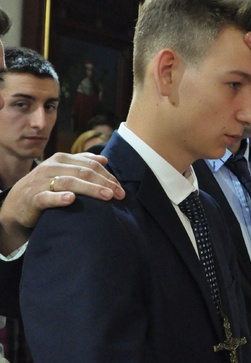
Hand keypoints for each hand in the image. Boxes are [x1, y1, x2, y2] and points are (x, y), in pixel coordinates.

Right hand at [0, 152, 124, 254]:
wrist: (17, 204)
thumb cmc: (45, 186)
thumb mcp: (62, 171)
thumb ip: (82, 163)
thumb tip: (104, 158)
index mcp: (61, 159)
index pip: (90, 165)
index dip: (108, 176)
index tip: (121, 189)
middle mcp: (51, 167)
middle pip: (83, 172)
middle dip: (105, 183)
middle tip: (120, 195)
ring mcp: (41, 182)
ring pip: (69, 182)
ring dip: (90, 189)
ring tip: (107, 196)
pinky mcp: (33, 198)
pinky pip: (47, 197)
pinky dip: (59, 198)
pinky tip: (72, 199)